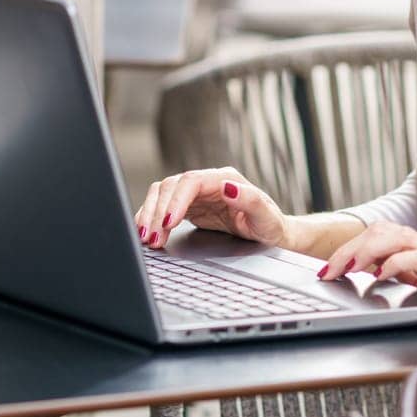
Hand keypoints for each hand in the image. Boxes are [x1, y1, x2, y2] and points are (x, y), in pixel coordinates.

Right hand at [134, 167, 288, 249]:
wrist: (270, 234)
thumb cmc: (271, 225)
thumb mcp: (266, 216)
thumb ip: (250, 200)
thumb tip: (229, 187)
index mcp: (225, 179)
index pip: (191, 182)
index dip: (176, 200)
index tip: (169, 222)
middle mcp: (208, 182)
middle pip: (171, 186)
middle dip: (158, 212)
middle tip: (151, 237)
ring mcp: (197, 193)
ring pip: (163, 194)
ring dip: (151, 214)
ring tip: (146, 238)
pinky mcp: (189, 206)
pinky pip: (163, 206)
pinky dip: (152, 218)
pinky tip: (147, 233)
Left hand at [319, 221, 416, 321]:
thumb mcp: (408, 287)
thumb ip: (386, 275)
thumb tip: (354, 274)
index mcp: (411, 245)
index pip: (375, 235)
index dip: (349, 248)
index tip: (328, 267)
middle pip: (379, 232)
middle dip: (350, 250)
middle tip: (331, 270)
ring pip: (393, 237)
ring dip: (366, 252)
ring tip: (348, 269)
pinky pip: (415, 256)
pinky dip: (394, 264)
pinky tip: (379, 275)